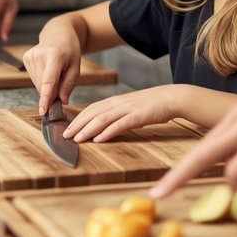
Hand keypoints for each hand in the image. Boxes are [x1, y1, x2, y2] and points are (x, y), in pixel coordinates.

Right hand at [22, 37, 82, 114]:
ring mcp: (30, 55)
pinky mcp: (26, 57)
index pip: (49, 81)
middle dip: (52, 92)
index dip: (46, 98)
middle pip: (43, 85)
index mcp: (54, 55)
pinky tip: (47, 69)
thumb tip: (62, 100)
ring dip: (47, 85)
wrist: (58, 34)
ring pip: (38, 84)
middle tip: (61, 85)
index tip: (43, 111)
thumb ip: (68, 84)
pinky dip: (41, 79)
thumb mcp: (76, 66)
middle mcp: (39, 54)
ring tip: (55, 72)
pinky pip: (33, 78)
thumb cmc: (69, 50)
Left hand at [62, 87, 178, 142]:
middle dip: (77, 124)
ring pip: (103, 119)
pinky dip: (108, 132)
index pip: (91, 108)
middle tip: (64, 135)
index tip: (67, 127)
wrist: (171, 97)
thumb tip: (107, 126)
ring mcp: (128, 109)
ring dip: (88, 129)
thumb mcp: (131, 107)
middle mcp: (118, 103)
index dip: (78, 118)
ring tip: (77, 139)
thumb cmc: (152, 104)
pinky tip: (99, 139)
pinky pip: (120, 124)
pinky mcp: (138, 116)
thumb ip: (118, 114)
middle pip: (93, 113)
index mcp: (116, 100)